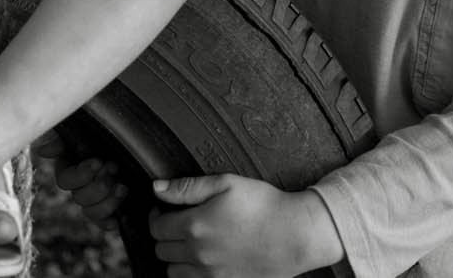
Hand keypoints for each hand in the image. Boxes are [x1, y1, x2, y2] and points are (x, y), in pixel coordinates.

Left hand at [149, 175, 342, 277]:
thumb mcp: (226, 183)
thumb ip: (187, 187)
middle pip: (161, 250)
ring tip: (191, 243)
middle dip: (165, 235)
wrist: (296, 234)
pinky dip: (191, 274)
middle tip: (179, 224)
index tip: (166, 210)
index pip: (156, 227)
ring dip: (176, 258)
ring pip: (172, 271)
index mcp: (195, 225)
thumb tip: (157, 188)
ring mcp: (210, 274)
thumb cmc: (265, 206)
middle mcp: (198, 253)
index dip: (157, 216)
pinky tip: (204, 260)